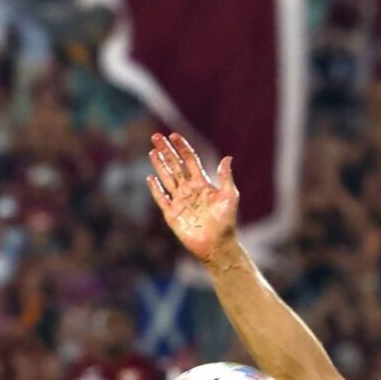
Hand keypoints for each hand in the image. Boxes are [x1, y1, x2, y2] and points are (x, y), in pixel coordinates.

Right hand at [147, 132, 237, 263]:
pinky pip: (161, 198)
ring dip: (159, 165)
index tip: (174, 135)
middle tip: (156, 136)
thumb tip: (227, 157)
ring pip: (166, 178)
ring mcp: (179, 201)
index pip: (190, 160)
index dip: (182, 147)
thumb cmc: (226, 221)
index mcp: (202, 183)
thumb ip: (226, 177)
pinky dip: (155, 188)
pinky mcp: (171, 214)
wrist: (217, 244)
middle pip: (175, 165)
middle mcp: (189, 189)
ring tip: (152, 151)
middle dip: (166, 151)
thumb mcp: (230, 197)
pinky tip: (150, 178)